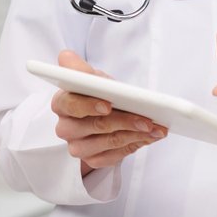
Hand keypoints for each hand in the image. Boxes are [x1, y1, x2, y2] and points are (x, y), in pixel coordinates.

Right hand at [49, 50, 167, 174]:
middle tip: (147, 119)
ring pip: (108, 142)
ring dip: (135, 135)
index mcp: (61, 103)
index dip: (89, 105)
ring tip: (155, 128)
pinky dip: (134, 146)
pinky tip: (148, 137)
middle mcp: (65, 128)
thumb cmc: (96, 93)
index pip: (70, 104)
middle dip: (124, 121)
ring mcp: (77, 146)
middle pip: (96, 126)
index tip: (109, 105)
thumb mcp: (90, 77)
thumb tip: (66, 57)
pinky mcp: (91, 160)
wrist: (105, 114)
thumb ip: (78, 68)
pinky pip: (113, 157)